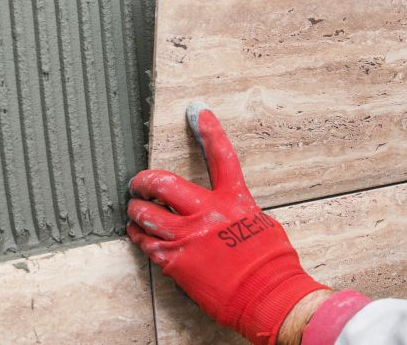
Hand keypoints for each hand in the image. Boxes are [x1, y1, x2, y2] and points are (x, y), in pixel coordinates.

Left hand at [127, 102, 328, 344]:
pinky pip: (146, 243)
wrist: (266, 294)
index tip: (197, 112)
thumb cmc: (270, 262)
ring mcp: (188, 237)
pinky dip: (139, 237)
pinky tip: (139, 235)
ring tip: (136, 210)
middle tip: (139, 182)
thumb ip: (235, 210)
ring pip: (146, 214)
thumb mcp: (259, 223)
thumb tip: (223, 209)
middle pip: (164, 183)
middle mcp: (207, 213)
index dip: (208, 130)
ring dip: (137, 210)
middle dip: (145, 180)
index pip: (220, 156)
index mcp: (233, 200)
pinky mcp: (175, 262)